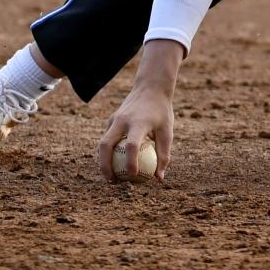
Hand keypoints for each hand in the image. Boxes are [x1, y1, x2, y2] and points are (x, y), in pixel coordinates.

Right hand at [97, 39, 183, 182]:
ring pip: (102, 143)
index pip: (131, 145)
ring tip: (111, 177)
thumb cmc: (162, 112)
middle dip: (105, 166)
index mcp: (138, 122)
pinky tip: (113, 164)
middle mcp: (122, 120)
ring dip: (103, 161)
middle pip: (106, 145)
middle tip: (113, 182)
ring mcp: (114, 119)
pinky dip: (107, 153)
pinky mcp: (111, 119)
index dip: (130, 162)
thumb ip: (164, 154)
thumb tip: (159, 178)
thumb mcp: (167, 131)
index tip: (133, 176)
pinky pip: (106, 139)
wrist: (151, 87)